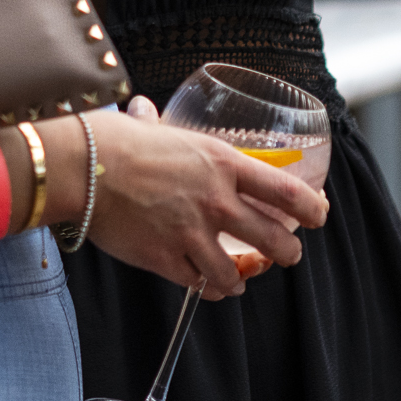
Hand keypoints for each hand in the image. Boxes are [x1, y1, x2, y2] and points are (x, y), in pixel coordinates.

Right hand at [83, 98, 325, 298]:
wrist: (82, 166)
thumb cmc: (114, 139)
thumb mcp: (157, 127)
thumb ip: (165, 129)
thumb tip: (145, 111)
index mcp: (222, 162)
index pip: (284, 191)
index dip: (310, 208)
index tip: (318, 215)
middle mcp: (215, 200)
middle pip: (274, 240)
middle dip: (288, 253)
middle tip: (287, 255)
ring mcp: (192, 233)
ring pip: (237, 272)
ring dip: (243, 278)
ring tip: (241, 277)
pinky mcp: (165, 258)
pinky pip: (200, 285)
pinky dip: (210, 289)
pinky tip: (209, 286)